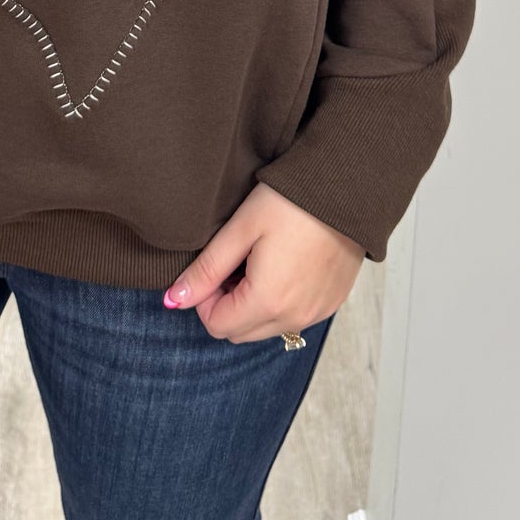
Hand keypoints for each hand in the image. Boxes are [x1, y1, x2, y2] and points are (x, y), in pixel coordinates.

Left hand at [162, 183, 366, 342]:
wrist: (346, 186)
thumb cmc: (290, 202)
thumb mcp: (240, 230)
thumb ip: (205, 270)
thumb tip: (173, 301)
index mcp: (268, 301)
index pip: (217, 325)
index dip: (206, 299)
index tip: (215, 266)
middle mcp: (295, 317)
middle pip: (241, 333)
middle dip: (228, 305)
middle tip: (235, 262)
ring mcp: (317, 313)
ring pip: (268, 328)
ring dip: (254, 305)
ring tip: (260, 260)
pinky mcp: (332, 303)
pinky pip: (295, 318)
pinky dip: (281, 302)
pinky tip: (285, 265)